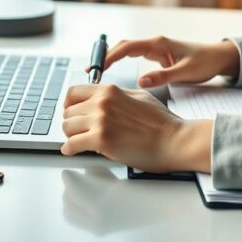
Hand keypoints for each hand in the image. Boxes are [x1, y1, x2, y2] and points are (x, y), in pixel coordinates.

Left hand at [61, 84, 211, 172]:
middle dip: (72, 122)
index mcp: (110, 90)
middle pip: (68, 111)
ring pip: (67, 127)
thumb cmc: (162, 123)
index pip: (74, 92)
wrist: (174, 140)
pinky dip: (70, 150)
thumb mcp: (139, 97)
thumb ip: (117, 96)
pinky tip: (75, 151)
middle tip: (78, 131)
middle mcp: (102, 102)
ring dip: (71, 136)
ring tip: (79, 141)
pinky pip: (71, 145)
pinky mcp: (101, 140)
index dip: (70, 104)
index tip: (71, 112)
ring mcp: (101, 120)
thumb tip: (103, 100)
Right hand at [93, 36, 239, 88]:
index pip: (128, 47)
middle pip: (123, 46)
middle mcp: (154, 44)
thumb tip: (141, 80)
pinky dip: (120, 61)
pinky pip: (133, 55)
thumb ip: (163, 76)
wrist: (218, 58)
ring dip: (111, 59)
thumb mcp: (186, 72)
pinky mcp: (157, 56)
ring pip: (126, 50)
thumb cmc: (205, 63)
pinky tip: (112, 71)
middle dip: (106, 57)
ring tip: (95, 73)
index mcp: (159, 44)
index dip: (111, 57)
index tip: (99, 68)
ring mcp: (155, 49)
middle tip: (91, 71)